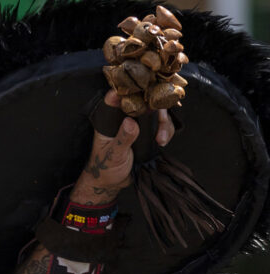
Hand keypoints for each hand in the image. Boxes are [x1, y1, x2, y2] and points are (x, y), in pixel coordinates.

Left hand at [69, 90, 175, 204]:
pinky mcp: (149, 133)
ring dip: (164, 123)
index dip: (130, 91)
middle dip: (156, 109)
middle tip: (161, 121)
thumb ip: (122, 139)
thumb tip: (130, 123)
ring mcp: (139, 124)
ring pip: (157, 113)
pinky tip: (162, 142)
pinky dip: (167, 131)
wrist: (113, 182)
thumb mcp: (113, 155)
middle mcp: (125, 118)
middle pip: (145, 101)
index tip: (142, 90)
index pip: (117, 99)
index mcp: (109, 120)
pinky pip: (163, 125)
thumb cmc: (105, 168)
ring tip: (161, 139)